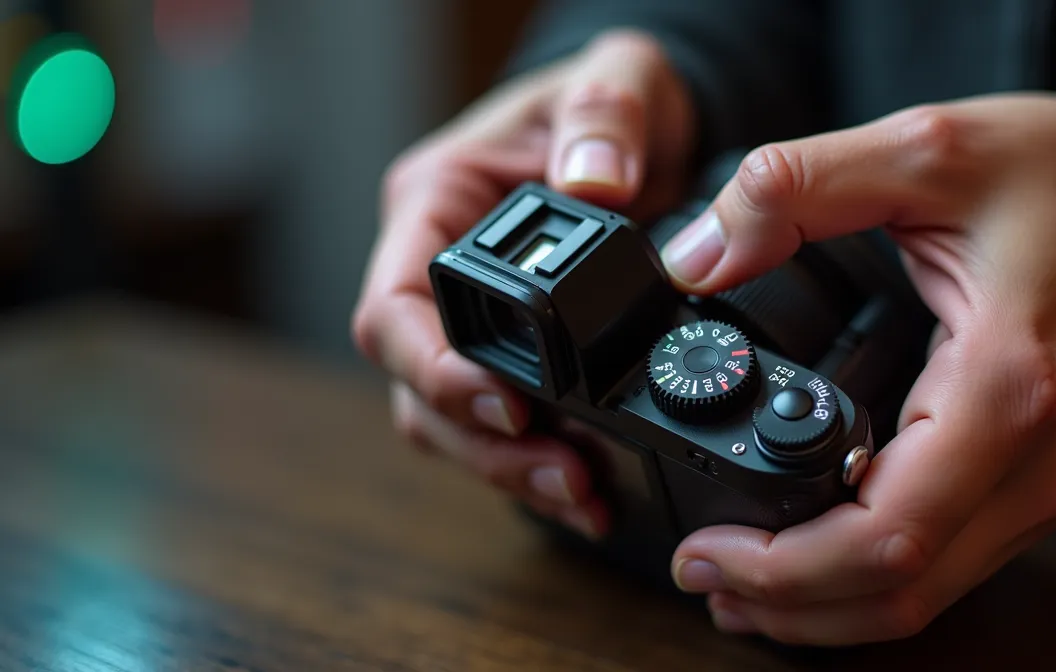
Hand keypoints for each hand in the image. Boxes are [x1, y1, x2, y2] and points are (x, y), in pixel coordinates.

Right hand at [352, 30, 693, 539]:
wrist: (649, 136)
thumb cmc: (613, 106)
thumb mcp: (620, 78)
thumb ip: (606, 114)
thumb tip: (592, 182)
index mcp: (435, 204)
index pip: (394, 306)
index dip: (435, 367)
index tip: (506, 405)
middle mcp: (437, 274)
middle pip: (417, 386)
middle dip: (483, 443)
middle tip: (563, 474)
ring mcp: (470, 324)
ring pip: (454, 423)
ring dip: (511, 470)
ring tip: (583, 497)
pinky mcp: (513, 358)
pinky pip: (507, 427)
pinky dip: (541, 464)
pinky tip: (590, 491)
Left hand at [658, 84, 1055, 644]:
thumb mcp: (924, 148)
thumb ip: (796, 190)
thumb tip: (697, 257)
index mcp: (1005, 387)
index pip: (887, 537)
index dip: (782, 569)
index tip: (705, 555)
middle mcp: (1039, 460)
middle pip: (900, 591)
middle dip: (786, 602)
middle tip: (699, 574)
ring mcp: (1049, 482)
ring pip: (926, 596)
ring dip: (825, 604)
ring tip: (736, 581)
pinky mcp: (1042, 482)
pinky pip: (950, 564)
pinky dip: (873, 580)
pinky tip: (813, 559)